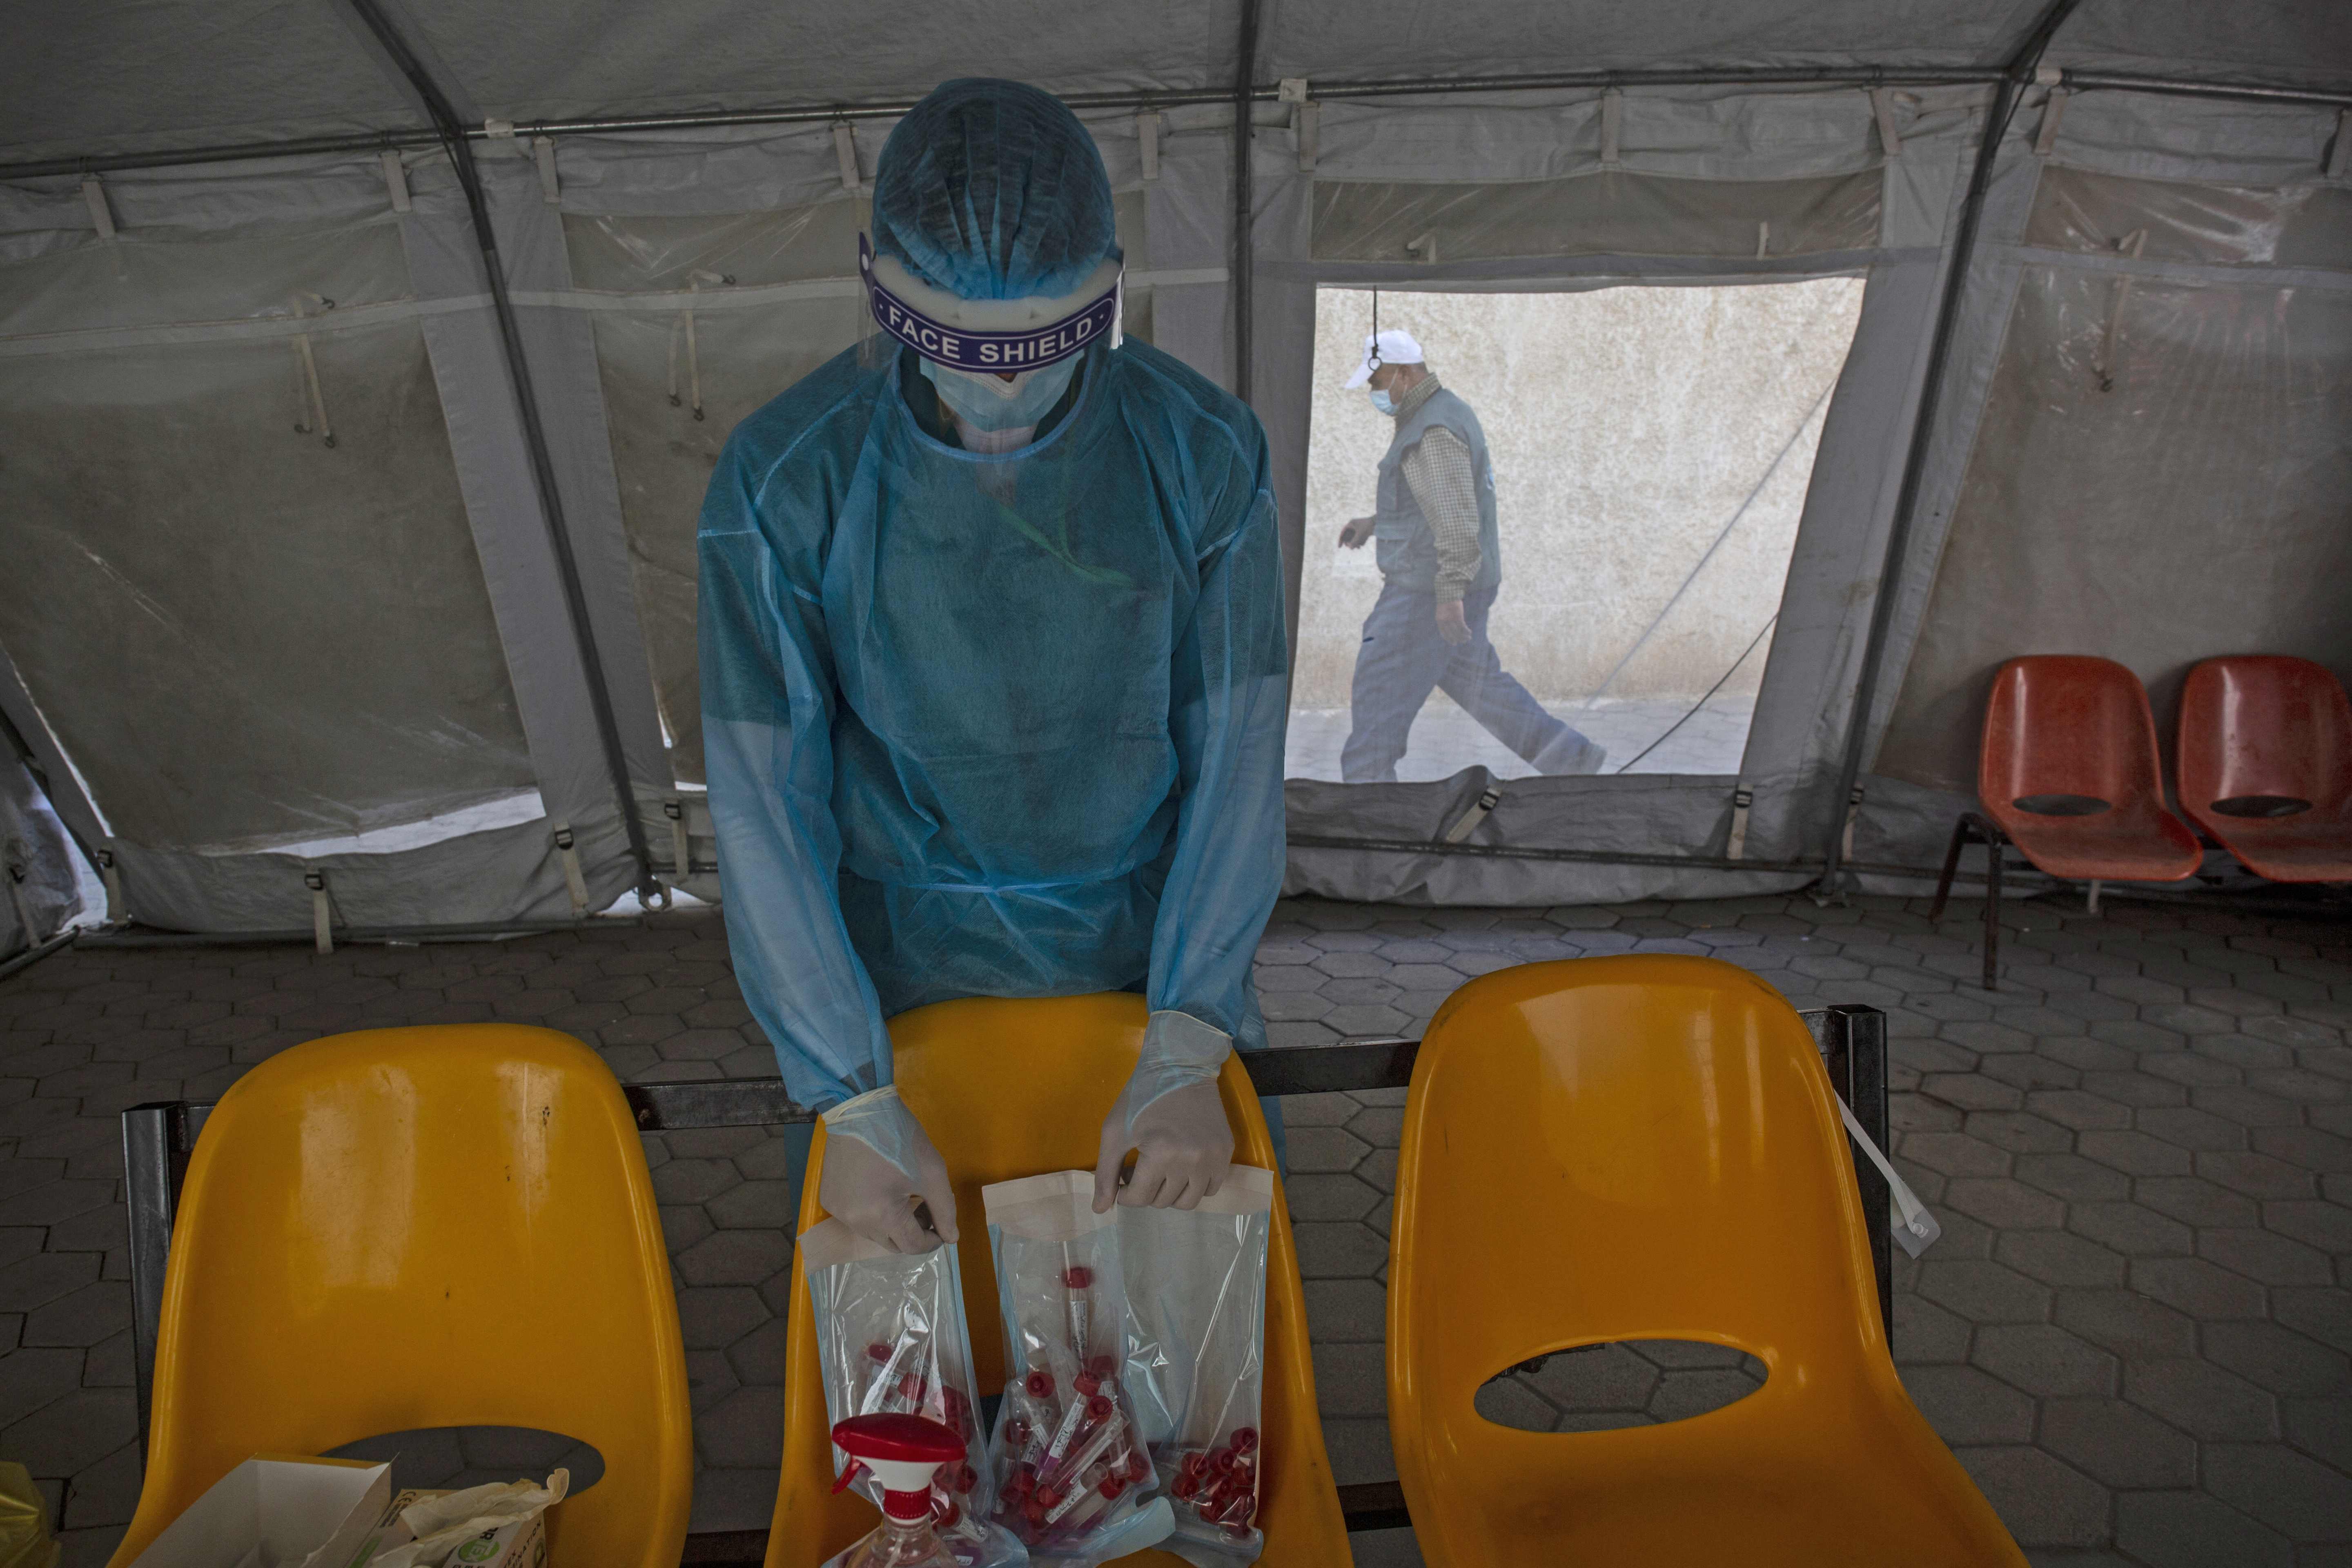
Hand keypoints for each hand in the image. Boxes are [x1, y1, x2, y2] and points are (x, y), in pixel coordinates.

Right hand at [818, 1099, 958, 1252]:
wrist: (860, 1110)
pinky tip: (880, 1189)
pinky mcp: (829, 1199)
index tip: (941, 1228)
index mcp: (883, 1216)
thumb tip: (951, 1238)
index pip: (912, 1246)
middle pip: (892, 1243)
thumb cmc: (901, 1139)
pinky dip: (871, 1212)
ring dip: (892, 1224)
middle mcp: (856, 1221)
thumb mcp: (932, 1173)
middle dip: (913, 1233)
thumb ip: (944, 1210)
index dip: (932, 1240)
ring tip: (905, 1197)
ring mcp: (839, 1211)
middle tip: (926, 1209)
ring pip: (873, 1232)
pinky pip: (855, 1217)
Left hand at [1093, 1079, 1233, 1211]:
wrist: (1181, 1066)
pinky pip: (1211, 1187)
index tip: (1123, 1175)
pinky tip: (1183, 1167)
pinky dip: (1195, 1185)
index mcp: (1161, 1154)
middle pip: (1163, 1202)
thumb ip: (1105, 1174)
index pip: (1140, 1198)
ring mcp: (1213, 1157)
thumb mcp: (1115, 1132)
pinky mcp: (1226, 1151)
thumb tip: (1101, 1211)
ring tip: (1161, 1170)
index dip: (1125, 1193)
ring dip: (1170, 1193)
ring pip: (1189, 1201)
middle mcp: (1192, 1161)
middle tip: (1140, 1167)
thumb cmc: (1141, 1097)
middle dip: (1146, 1190)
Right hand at [1338, 517, 1373, 548]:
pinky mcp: (1364, 531)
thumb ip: (1355, 541)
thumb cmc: (1369, 526)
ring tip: (1358, 547)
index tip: (1339, 547)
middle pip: (1348, 536)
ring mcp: (1359, 528)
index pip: (1343, 532)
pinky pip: (1359, 537)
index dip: (1340, 540)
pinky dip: (1360, 541)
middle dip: (1350, 543)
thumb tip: (1350, 548)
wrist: (1380, 522)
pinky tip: (1362, 544)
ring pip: (1354, 538)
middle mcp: (1354, 525)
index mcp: (1351, 523)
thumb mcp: (1360, 535)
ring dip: (1355, 543)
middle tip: (1351, 548)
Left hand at [1436, 598, 1470, 644]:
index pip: (1443, 634)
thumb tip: (1451, 627)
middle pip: (1452, 634)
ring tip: (1468, 638)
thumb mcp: (1443, 611)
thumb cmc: (1446, 601)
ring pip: (1458, 632)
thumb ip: (1445, 619)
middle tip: (1463, 642)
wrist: (1448, 593)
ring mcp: (1451, 619)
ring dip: (1464, 636)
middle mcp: (1444, 621)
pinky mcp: (1458, 616)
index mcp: (1439, 621)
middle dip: (1458, 639)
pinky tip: (1470, 632)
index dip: (1449, 639)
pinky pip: (1463, 627)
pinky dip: (1466, 631)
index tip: (1454, 643)